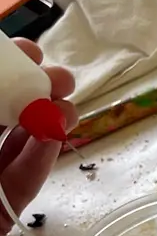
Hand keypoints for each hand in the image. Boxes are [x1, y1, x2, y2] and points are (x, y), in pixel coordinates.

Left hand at [0, 40, 76, 235]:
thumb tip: (8, 82)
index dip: (1, 68)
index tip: (25, 51)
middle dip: (30, 91)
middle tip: (59, 77)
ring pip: (13, 147)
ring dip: (46, 121)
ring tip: (70, 106)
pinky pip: (20, 184)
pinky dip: (41, 158)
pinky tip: (59, 135)